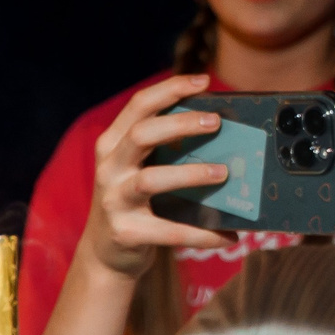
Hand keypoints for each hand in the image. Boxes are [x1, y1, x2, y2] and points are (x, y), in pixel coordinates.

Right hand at [78, 73, 234, 280]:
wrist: (106, 254)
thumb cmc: (133, 202)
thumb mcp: (136, 168)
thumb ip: (163, 147)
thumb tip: (221, 130)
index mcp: (112, 146)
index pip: (138, 106)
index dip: (169, 89)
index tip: (202, 81)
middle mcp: (109, 169)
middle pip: (141, 135)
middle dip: (181, 124)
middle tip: (216, 122)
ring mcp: (114, 201)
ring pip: (151, 180)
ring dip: (191, 174)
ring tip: (223, 172)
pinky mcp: (127, 233)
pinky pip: (170, 231)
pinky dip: (202, 233)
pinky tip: (228, 235)